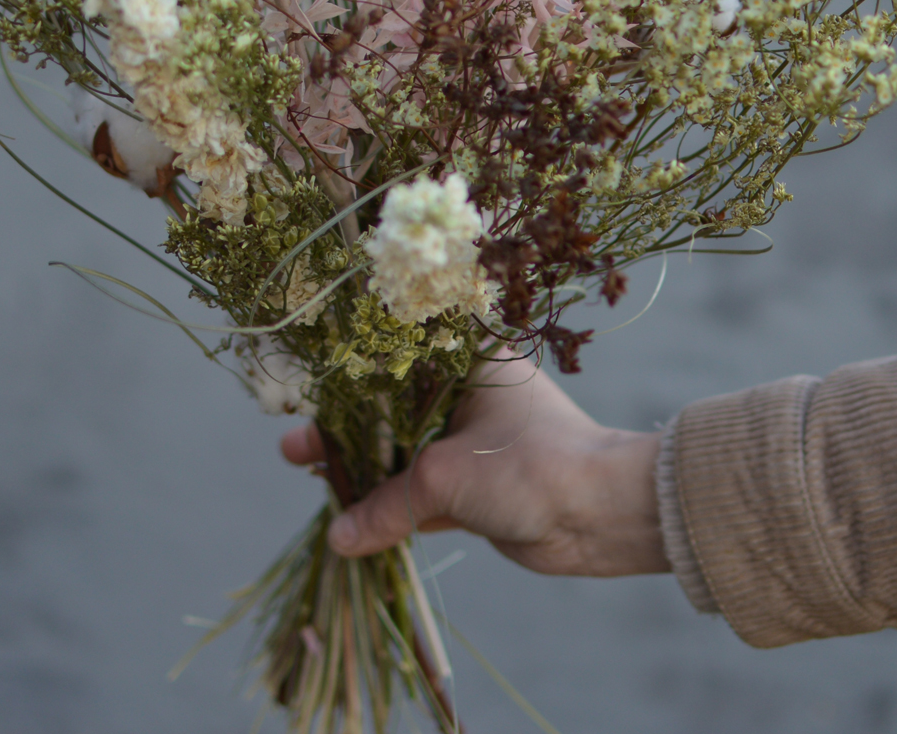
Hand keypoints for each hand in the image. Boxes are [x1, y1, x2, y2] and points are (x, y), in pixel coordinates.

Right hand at [278, 358, 669, 576]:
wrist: (602, 516)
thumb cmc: (531, 466)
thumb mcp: (446, 476)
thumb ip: (386, 503)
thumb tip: (340, 535)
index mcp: (465, 362)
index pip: (393, 361)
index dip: (346, 380)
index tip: (304, 394)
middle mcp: (465, 396)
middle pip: (389, 412)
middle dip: (344, 433)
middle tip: (295, 449)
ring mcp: (469, 445)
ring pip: (400, 457)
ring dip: (361, 473)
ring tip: (311, 478)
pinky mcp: (472, 490)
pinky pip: (417, 496)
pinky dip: (387, 510)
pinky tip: (348, 523)